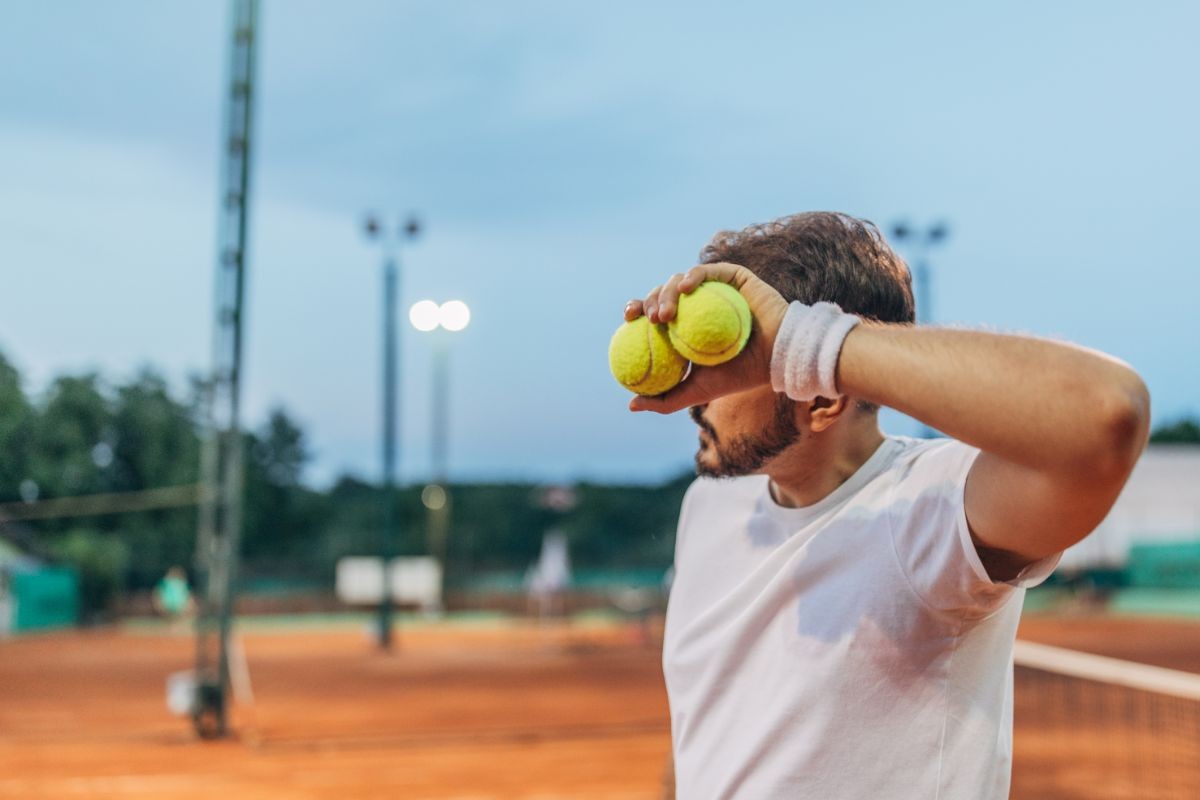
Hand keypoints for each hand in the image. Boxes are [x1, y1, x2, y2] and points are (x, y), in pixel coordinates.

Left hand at [623, 262, 789, 413]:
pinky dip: (693, 276)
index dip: (636, 309)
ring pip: (680, 280)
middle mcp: (697, 303)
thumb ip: (665, 399)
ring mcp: (714, 288)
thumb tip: (631, 405)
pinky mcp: (732, 276)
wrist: (775, 359)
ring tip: (666, 314)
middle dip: (649, 300)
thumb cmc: (737, 375)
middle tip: (649, 318)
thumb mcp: (695, 391)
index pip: (652, 312)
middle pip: (662, 293)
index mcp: (685, 323)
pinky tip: (685, 288)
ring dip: (666, 292)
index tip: (628, 319)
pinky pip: (708, 271)